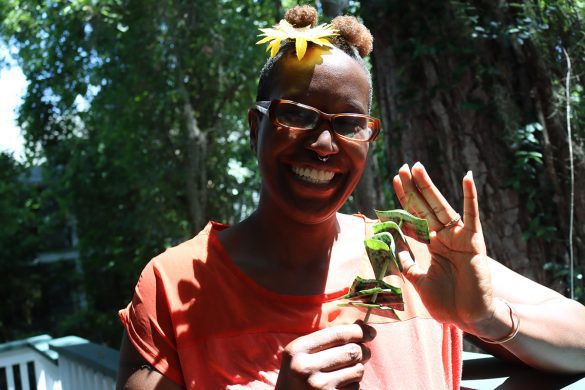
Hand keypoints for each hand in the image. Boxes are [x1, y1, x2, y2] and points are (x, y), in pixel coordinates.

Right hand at [275, 322, 374, 389]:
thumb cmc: (298, 374)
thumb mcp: (303, 352)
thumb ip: (329, 338)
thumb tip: (363, 326)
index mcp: (298, 349)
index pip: (338, 334)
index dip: (359, 331)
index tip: (371, 332)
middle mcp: (306, 367)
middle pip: (352, 351)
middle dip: (363, 350)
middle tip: (363, 353)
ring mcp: (318, 387)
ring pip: (358, 370)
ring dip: (358, 369)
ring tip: (347, 371)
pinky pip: (355, 387)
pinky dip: (353, 384)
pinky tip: (341, 386)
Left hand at [392, 162, 493, 333]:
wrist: (468, 318)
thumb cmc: (446, 302)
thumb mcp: (417, 279)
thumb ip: (405, 261)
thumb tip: (389, 243)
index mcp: (431, 245)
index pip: (414, 217)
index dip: (405, 200)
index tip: (395, 180)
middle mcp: (444, 237)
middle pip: (425, 207)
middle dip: (413, 188)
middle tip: (403, 167)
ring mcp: (458, 237)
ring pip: (441, 206)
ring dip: (429, 187)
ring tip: (417, 167)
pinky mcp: (473, 241)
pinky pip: (472, 216)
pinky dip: (470, 197)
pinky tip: (467, 177)